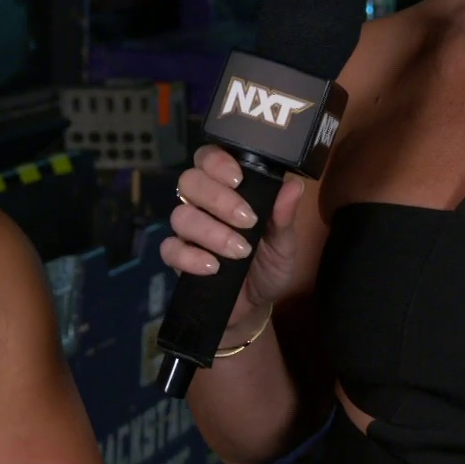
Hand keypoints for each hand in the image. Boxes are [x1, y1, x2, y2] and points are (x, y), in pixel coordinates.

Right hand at [159, 145, 311, 310]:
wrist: (255, 305)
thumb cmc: (268, 264)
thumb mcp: (284, 242)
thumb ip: (284, 216)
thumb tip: (294, 186)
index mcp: (227, 189)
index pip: (209, 158)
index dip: (217, 162)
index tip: (238, 179)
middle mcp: (202, 204)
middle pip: (190, 181)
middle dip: (217, 198)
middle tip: (246, 220)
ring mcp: (187, 231)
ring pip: (181, 215)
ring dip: (211, 232)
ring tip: (240, 251)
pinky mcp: (178, 258)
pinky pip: (170, 249)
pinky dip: (191, 257)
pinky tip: (213, 267)